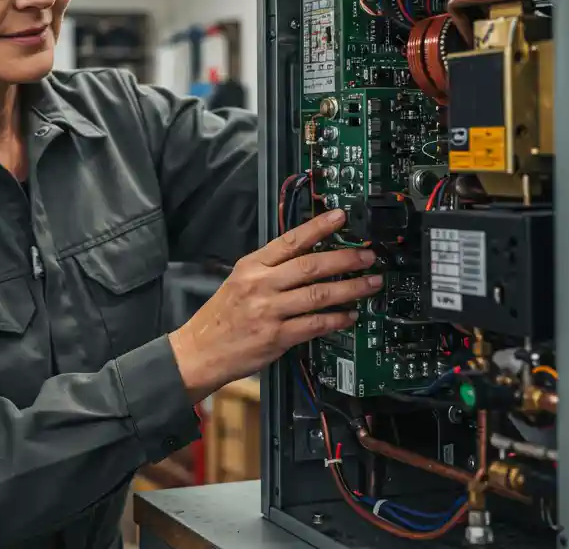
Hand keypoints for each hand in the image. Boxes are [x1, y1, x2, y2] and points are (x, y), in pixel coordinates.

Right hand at [169, 209, 379, 400]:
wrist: (198, 351)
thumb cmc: (220, 317)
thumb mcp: (238, 281)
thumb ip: (268, 269)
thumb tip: (306, 256)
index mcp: (251, 266)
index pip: (290, 241)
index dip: (318, 227)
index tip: (339, 217)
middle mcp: (260, 285)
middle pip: (310, 266)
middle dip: (345, 259)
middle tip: (367, 256)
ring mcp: (269, 311)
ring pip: (318, 295)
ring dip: (350, 289)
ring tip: (370, 284)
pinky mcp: (276, 337)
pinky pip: (314, 325)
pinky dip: (336, 319)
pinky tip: (350, 315)